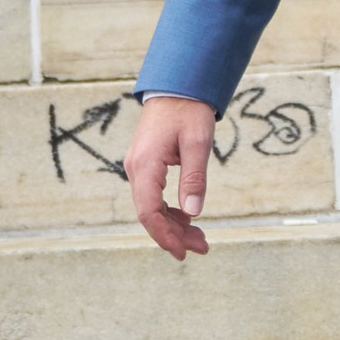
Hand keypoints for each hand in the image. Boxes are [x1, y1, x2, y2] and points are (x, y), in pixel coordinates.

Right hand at [127, 92, 219, 257]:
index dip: (165, 235)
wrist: (176, 86)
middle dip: (174, 235)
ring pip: (151, 208)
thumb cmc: (188, 110)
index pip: (149, 212)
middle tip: (202, 248)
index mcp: (145, 166)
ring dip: (174, 225)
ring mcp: (139, 168)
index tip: (183, 252)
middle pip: (150, 214)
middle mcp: (136, 170)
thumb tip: (195, 213)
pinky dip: (170, 211)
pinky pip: (153, 197)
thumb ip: (194, 178)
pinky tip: (188, 217)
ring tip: (200, 238)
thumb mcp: (198, 142)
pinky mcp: (146, 166)